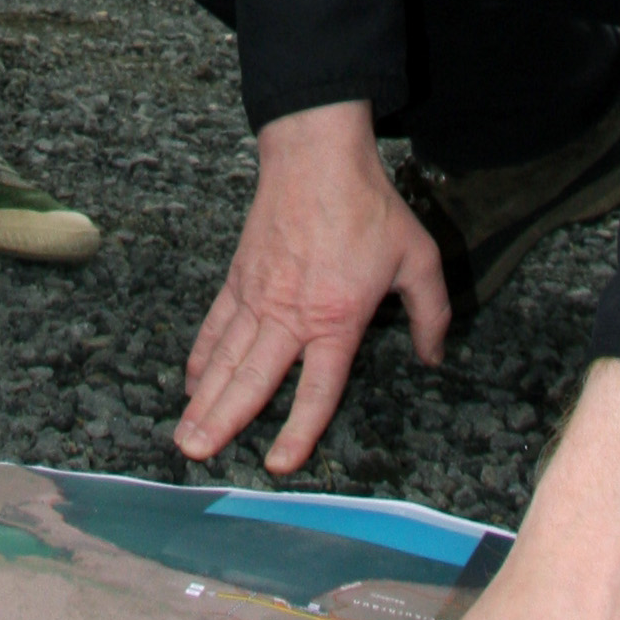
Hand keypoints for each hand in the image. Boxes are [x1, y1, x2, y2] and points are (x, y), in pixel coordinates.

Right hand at [177, 101, 447, 472]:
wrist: (316, 155)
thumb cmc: (369, 207)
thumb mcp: (418, 259)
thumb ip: (430, 313)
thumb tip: (434, 357)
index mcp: (335, 319)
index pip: (315, 389)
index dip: (297, 431)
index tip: (278, 464)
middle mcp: (290, 315)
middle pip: (252, 381)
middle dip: (224, 423)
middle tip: (197, 455)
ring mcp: (258, 295)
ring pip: (226, 359)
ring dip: (204, 400)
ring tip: (184, 435)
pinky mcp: (239, 277)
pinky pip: (216, 325)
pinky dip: (202, 356)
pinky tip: (192, 382)